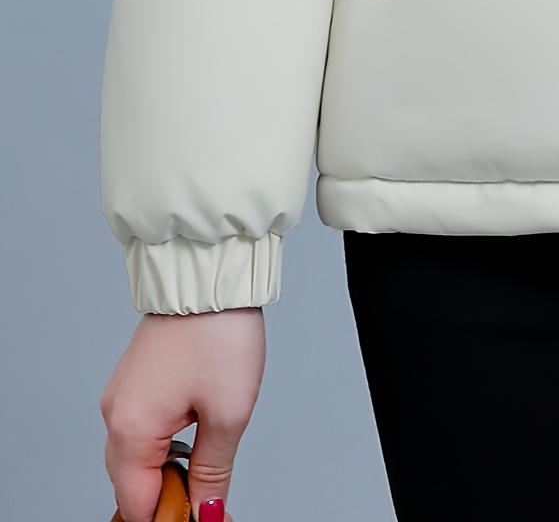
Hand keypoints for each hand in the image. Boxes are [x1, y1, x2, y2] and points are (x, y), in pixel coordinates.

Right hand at [102, 308, 264, 521]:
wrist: (210, 274)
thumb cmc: (219, 333)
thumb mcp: (228, 412)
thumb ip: (213, 471)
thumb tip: (207, 512)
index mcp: (131, 429)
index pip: (137, 504)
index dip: (169, 517)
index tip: (203, 516)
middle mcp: (115, 415)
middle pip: (131, 484)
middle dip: (168, 497)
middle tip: (211, 496)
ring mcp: (122, 397)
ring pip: (136, 457)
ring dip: (167, 470)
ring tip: (208, 464)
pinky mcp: (134, 382)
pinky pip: (141, 430)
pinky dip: (164, 445)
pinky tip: (196, 436)